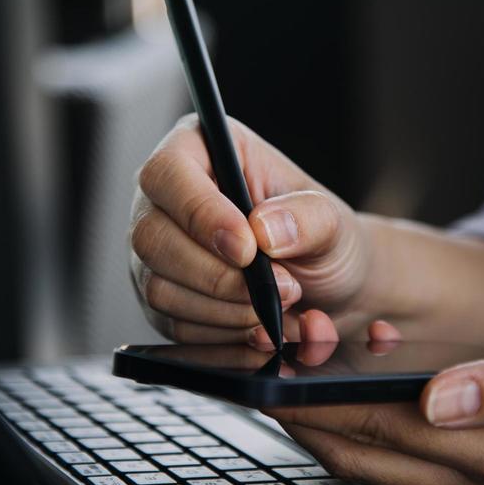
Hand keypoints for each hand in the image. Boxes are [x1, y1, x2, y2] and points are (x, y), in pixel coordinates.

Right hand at [130, 115, 376, 342]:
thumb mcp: (331, 219)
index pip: (168, 172)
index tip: (247, 250)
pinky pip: (173, 325)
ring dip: (226, 310)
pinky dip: (223, 335)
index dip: (200, 213)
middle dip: (217, 276)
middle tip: (279, 287)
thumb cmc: (319, 237)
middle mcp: (165, 199)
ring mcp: (156, 252)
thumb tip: (264, 229)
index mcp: (201, 149)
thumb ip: (307, 218)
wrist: (323, 286)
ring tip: (280, 304)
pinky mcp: (161, 298)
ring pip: (159, 289)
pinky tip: (259, 326)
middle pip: (151, 237)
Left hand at [272, 314, 483, 484]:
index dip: (325, 407)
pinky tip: (362, 409)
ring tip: (298, 393)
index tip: (280, 381)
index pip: (387, 433)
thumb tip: (440, 399)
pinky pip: (416, 464)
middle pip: (374, 456)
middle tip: (268, 384)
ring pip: (388, 464)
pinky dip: (376, 438)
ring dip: (338, 432)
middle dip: (315, 422)